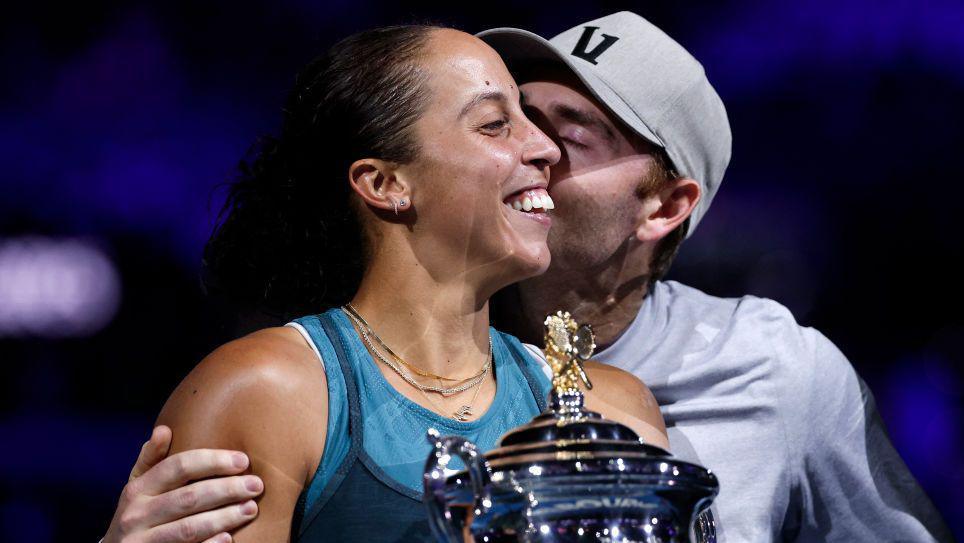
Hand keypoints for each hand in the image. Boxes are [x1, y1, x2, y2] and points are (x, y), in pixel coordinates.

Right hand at [103, 426, 262, 542]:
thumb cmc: (138, 515)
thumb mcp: (137, 486)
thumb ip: (151, 459)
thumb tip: (164, 429)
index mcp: (137, 489)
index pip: (178, 467)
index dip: (213, 462)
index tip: (243, 461)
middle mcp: (137, 515)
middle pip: (188, 498)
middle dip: (226, 490)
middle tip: (256, 485)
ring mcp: (142, 542)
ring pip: (189, 528)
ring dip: (223, 518)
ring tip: (250, 509)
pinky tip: (228, 538)